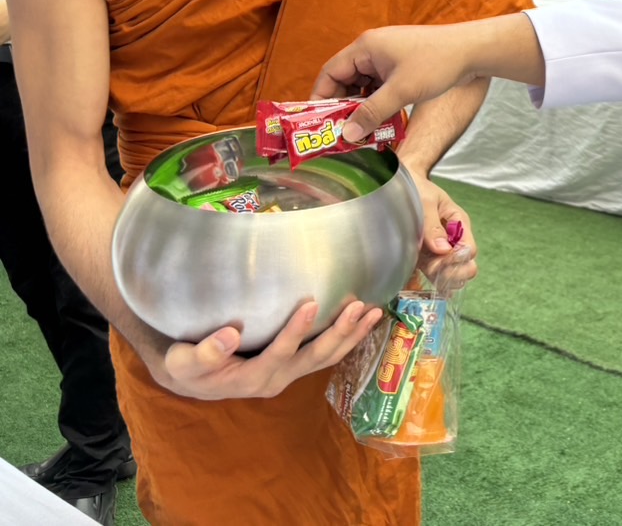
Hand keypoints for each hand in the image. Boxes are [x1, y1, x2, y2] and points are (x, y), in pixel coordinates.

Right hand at [150, 299, 382, 399]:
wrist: (194, 379)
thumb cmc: (187, 366)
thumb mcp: (184, 362)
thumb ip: (203, 353)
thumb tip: (229, 336)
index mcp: (253, 378)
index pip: (280, 353)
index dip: (296, 331)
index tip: (311, 303)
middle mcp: (278, 379)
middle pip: (316, 357)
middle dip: (340, 332)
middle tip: (360, 306)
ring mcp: (290, 373)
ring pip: (328, 356)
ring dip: (353, 335)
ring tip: (375, 311)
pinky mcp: (296, 365)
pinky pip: (327, 353)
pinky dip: (348, 337)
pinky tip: (365, 319)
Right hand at [312, 23, 490, 142]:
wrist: (473, 51)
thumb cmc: (438, 63)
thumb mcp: (401, 92)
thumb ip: (372, 113)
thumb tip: (348, 133)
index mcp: (366, 47)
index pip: (330, 72)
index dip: (321, 98)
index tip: (319, 122)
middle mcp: (373, 48)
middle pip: (345, 79)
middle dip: (343, 105)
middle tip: (341, 131)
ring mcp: (388, 56)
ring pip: (364, 84)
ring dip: (363, 106)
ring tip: (362, 130)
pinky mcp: (402, 64)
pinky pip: (381, 85)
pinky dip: (379, 101)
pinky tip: (382, 121)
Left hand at [410, 170, 476, 289]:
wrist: (399, 185)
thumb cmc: (416, 189)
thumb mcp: (426, 202)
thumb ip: (433, 225)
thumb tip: (443, 250)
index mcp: (459, 224)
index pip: (469, 250)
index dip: (455, 259)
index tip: (436, 260)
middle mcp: (453, 240)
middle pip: (466, 266)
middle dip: (452, 272)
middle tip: (431, 268)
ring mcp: (440, 251)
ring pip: (453, 275)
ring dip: (442, 279)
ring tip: (424, 272)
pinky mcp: (427, 258)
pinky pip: (438, 277)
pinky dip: (434, 283)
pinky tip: (423, 284)